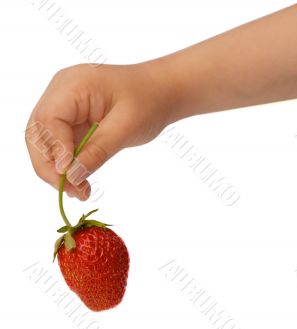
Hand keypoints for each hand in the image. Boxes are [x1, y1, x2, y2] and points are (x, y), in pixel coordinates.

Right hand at [25, 63, 173, 199]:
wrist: (163, 91)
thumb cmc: (149, 101)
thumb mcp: (126, 128)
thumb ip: (97, 152)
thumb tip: (70, 177)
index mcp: (73, 84)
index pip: (49, 121)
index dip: (55, 151)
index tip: (69, 177)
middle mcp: (62, 91)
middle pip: (39, 133)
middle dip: (51, 166)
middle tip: (73, 191)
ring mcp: (65, 104)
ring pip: (47, 142)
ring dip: (58, 169)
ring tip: (79, 191)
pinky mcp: (73, 118)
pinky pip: (62, 143)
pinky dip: (69, 163)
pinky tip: (81, 181)